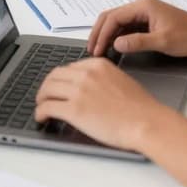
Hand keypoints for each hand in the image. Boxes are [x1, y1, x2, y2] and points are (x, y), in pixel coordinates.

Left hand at [34, 57, 164, 151]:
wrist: (146, 122)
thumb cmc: (140, 107)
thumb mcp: (120, 80)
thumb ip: (101, 79)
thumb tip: (88, 89)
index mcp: (97, 65)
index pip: (69, 68)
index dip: (60, 79)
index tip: (58, 86)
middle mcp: (85, 74)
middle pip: (54, 76)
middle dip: (46, 86)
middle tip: (44, 96)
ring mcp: (78, 91)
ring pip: (47, 90)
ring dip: (41, 99)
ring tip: (41, 107)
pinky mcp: (74, 110)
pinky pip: (47, 107)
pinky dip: (40, 113)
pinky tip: (42, 118)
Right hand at [87, 0, 186, 58]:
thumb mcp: (162, 41)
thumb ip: (137, 42)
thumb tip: (116, 44)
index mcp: (144, 5)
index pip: (114, 17)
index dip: (102, 34)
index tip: (97, 50)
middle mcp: (142, 6)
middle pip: (112, 16)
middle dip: (100, 33)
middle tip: (92, 50)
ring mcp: (145, 13)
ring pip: (118, 22)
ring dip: (108, 35)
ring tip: (100, 51)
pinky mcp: (148, 21)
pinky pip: (127, 27)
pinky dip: (118, 37)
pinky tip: (114, 48)